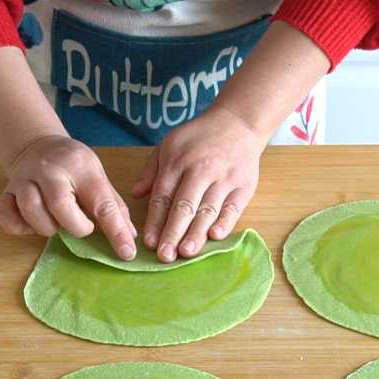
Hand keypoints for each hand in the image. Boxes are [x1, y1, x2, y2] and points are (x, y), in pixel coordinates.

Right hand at [0, 134, 137, 259]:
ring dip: (47, 227)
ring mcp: (24, 179)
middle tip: (82, 227)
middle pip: (60, 205)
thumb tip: (129, 238)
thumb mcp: (98, 177)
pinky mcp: (6, 191)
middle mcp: (50, 170)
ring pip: (31, 211)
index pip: (101, 202)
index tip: (126, 252)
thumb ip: (113, 206)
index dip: (115, 231)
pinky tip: (31, 224)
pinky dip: (18, 226)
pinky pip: (5, 214)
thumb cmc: (74, 167)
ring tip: (56, 223)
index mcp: (81, 167)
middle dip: (76, 226)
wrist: (38, 145)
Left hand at [131, 104, 265, 262]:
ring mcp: (224, 178)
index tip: (149, 242)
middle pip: (184, 206)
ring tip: (185, 253)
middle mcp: (200, 170)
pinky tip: (214, 236)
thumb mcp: (168, 144)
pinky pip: (233, 208)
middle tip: (164, 256)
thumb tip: (134, 195)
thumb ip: (151, 170)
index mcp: (177, 161)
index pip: (163, 196)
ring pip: (208, 210)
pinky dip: (225, 223)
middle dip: (173, 232)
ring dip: (196, 233)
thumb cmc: (199, 137)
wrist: (238, 122)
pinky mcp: (243, 186)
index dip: (155, 221)